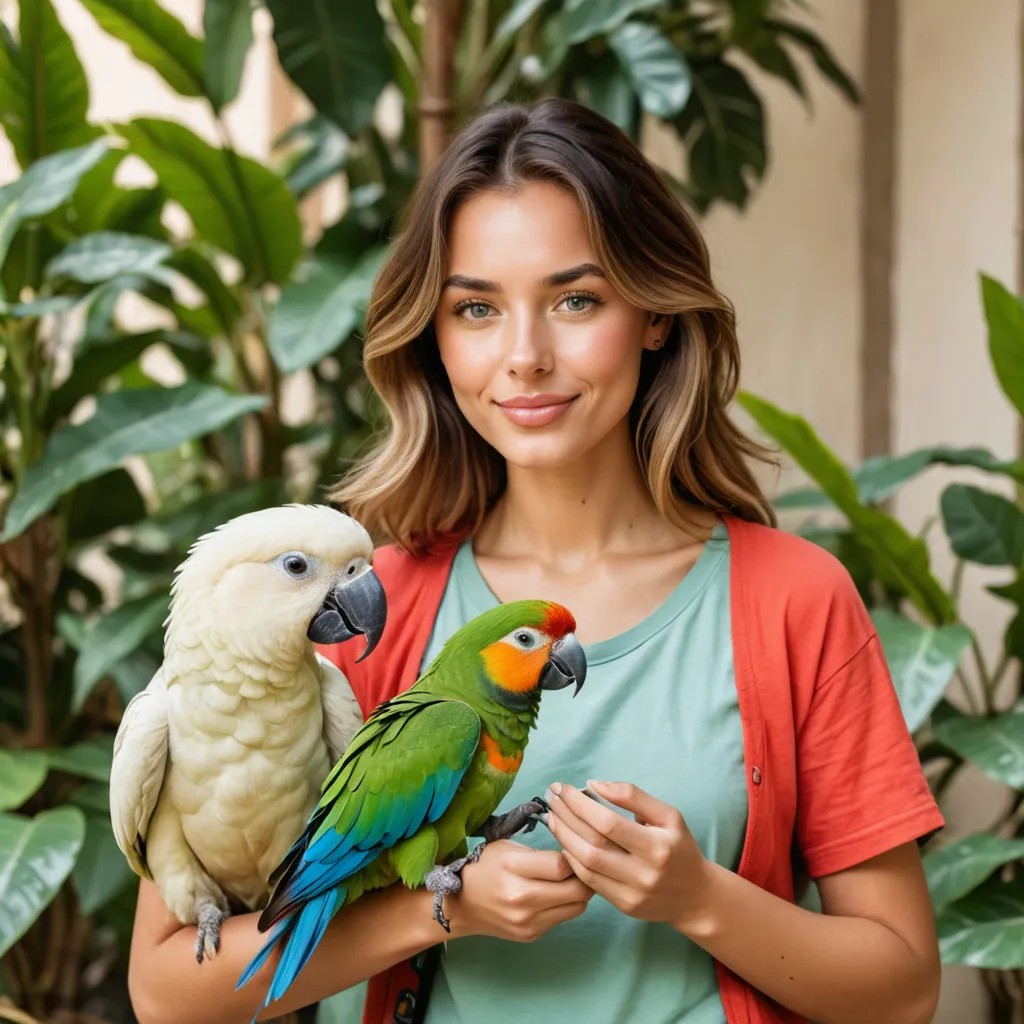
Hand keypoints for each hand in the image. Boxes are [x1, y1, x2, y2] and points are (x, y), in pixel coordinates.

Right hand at [446, 839, 593, 941]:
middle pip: (577, 890)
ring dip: (579, 893)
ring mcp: (527, 921)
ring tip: (571, 881)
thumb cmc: (487, 867)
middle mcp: (521, 898)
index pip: (561, 866)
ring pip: (577, 907)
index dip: (573, 857)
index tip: (572, 851)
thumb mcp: (509, 848)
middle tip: (581, 867)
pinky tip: (555, 896)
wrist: (461, 904)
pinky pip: (564, 918)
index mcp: (513, 867)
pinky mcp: (531, 935)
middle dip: (584, 876)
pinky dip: (566, 905)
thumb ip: (541, 854)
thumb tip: (575, 858)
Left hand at [545, 780, 713, 933]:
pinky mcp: (623, 905)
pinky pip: (589, 881)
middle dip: (565, 817)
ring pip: (585, 865)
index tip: (563, 788)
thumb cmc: (679, 848)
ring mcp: (632, 893)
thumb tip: (594, 785)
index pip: (608, 823)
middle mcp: (643, 873)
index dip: (580, 804)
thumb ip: (633, 796)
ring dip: (563, 838)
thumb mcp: (668, 815)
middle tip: (551, 797)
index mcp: (657, 846)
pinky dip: (572, 859)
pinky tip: (564, 840)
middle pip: (592, 844)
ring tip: (552, 816)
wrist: (694, 896)